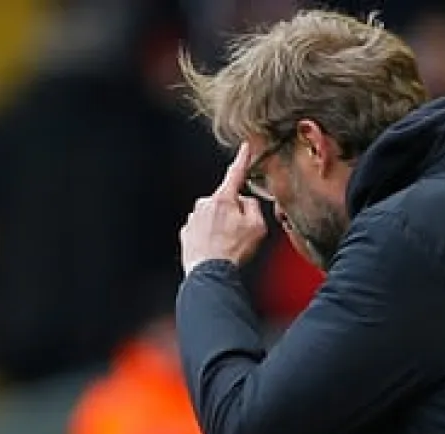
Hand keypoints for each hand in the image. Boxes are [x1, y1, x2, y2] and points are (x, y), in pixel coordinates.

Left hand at [180, 141, 268, 274]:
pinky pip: (203, 230)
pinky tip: (216, 249)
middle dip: (233, 212)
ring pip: (213, 216)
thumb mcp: (257, 227)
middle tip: (239, 233)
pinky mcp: (187, 233)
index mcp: (223, 199)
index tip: (245, 147)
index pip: (235, 173)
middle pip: (225, 200)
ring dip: (220, 226)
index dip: (242, 159)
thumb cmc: (233, 251)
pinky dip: (210, 237)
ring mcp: (193, 219)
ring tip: (226, 245)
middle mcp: (204, 205)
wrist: (210, 274)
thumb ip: (253, 207)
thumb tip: (245, 201)